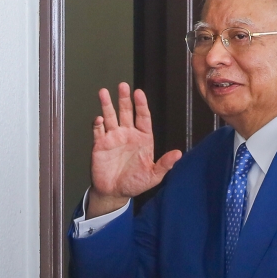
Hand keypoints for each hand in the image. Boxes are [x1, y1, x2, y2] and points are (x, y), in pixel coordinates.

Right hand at [87, 82, 181, 217]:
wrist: (115, 192)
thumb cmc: (135, 183)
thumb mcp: (154, 175)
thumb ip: (165, 164)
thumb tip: (179, 154)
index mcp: (143, 138)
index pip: (143, 117)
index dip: (141, 105)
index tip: (139, 93)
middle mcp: (128, 134)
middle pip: (126, 112)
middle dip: (124, 99)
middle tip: (123, 86)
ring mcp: (113, 138)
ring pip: (110, 117)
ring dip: (107, 105)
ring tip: (104, 92)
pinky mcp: (100, 144)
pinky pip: (98, 131)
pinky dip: (97, 124)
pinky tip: (99, 119)